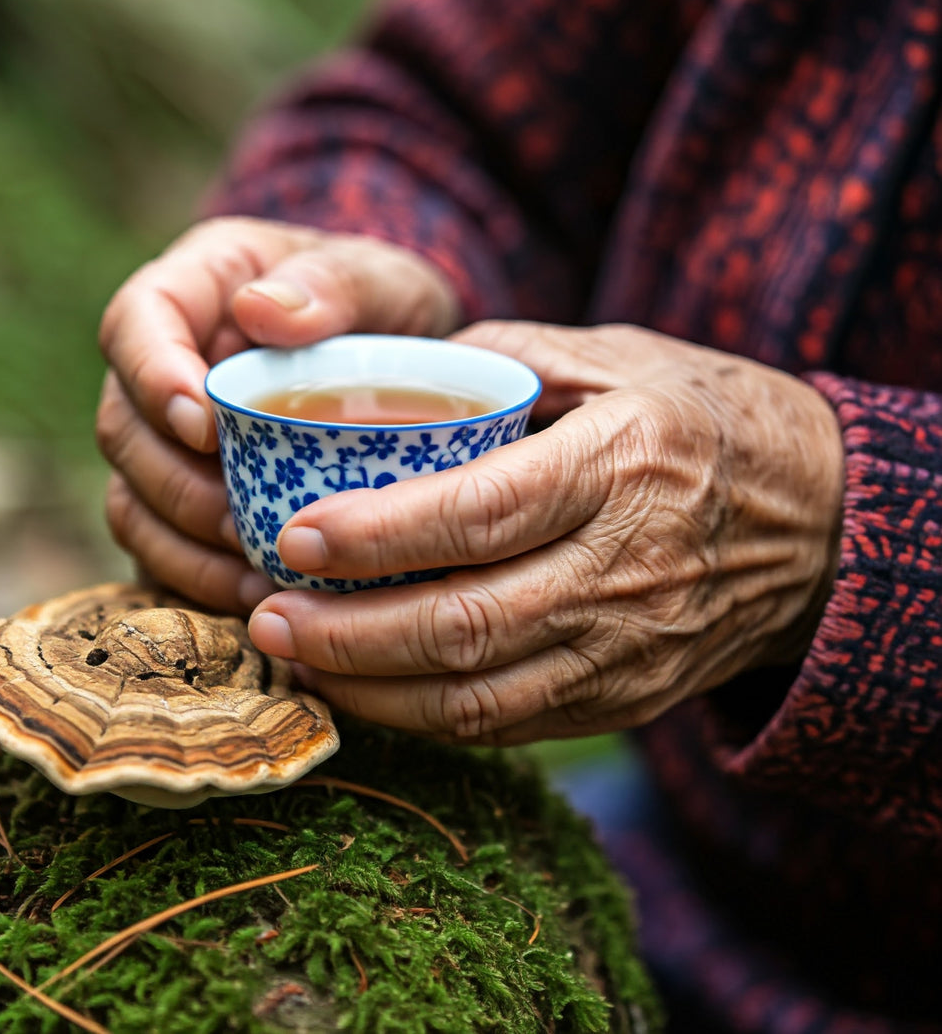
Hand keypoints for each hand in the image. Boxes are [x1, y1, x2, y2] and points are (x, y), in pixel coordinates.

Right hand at [96, 217, 459, 613]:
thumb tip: (259, 309)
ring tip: (254, 573)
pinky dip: (199, 577)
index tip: (203, 425)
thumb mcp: (378, 280)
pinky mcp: (188, 495)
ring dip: (183, 543)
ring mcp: (167, 437)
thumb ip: (331, 286)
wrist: (401, 356)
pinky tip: (256, 596)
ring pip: (131, 496)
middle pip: (122, 426)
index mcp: (196, 289)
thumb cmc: (384, 306)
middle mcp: (163, 366)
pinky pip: (162, 546)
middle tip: (241, 519)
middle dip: (177, 483)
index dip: (152, 377)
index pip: (135, 322)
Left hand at [246, 321, 844, 743]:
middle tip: (265, 612)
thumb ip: (505, 359)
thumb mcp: (618, 357)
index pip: (481, 515)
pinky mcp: (627, 700)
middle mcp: (627, 569)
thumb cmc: (704, 418)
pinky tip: (367, 687)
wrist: (818, 523)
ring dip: (371, 689)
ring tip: (296, 656)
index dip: (376, 536)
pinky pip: (509, 726)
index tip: (292, 537)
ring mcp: (630, 650)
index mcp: (623, 465)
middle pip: (464, 626)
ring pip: (477, 700)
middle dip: (346, 633)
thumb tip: (388, 372)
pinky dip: (425, 717)